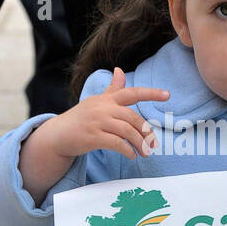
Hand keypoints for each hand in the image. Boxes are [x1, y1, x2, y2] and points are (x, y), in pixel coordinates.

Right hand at [46, 66, 168, 161]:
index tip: (168, 95)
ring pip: (127, 131)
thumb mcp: (96, 101)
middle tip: (153, 145)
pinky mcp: (92, 137)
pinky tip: (131, 155)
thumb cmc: (81, 118)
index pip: (131, 92)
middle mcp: (103, 108)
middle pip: (133, 117)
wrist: (58, 134)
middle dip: (146, 132)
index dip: (151, 93)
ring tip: (144, 153)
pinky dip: (127, 150)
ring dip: (139, 144)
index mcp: (107, 99)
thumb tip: (120, 70)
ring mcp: (97, 122)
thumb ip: (112, 89)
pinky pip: (116, 143)